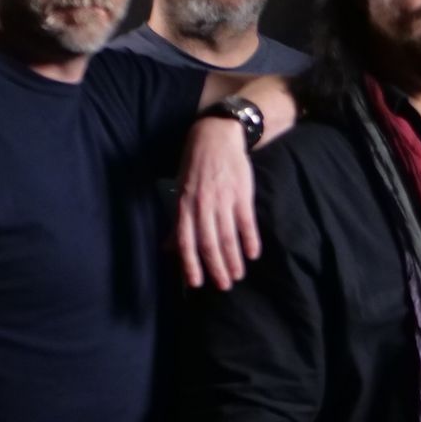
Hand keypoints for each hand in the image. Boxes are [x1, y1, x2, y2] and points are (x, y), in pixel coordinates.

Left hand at [175, 117, 259, 289]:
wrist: (216, 135)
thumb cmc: (196, 165)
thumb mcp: (181, 191)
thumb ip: (178, 222)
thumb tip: (168, 248)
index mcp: (184, 205)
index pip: (186, 241)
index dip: (191, 264)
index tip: (196, 284)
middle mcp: (202, 205)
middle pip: (208, 243)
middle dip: (216, 267)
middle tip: (223, 286)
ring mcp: (222, 199)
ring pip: (227, 236)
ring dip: (233, 259)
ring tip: (238, 275)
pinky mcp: (241, 193)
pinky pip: (246, 221)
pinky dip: (249, 239)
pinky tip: (252, 254)